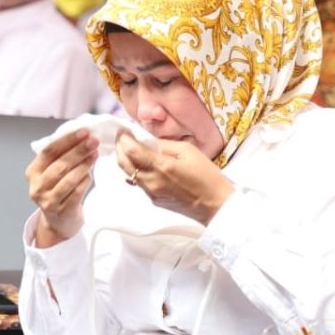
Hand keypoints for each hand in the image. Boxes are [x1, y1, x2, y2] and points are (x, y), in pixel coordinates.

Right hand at [26, 129, 98, 247]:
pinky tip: (90, 173)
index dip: (67, 140)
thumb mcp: (53, 172)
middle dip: (79, 151)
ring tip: (95, 154)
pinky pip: (77, 191)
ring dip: (84, 164)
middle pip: (59, 165)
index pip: (49, 151)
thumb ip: (62, 156)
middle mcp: (37, 187)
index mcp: (33, 172)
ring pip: (69, 178)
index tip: (84, 132)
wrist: (59, 221)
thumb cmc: (58, 190)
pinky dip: (85, 180)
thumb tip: (83, 136)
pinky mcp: (62, 211)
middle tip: (94, 141)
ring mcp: (48, 201)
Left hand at [115, 132, 233, 224]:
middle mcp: (152, 181)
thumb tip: (146, 141)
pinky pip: (138, 182)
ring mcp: (151, 193)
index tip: (124, 129)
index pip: (131, 150)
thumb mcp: (188, 151)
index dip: (123, 138)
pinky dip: (135, 170)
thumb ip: (164, 145)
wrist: (215, 204)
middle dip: (119, 147)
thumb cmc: (206, 176)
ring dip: (125, 159)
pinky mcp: (154, 201)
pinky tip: (143, 163)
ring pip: (128, 174)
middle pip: (123, 163)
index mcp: (161, 166)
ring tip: (131, 148)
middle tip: (123, 137)